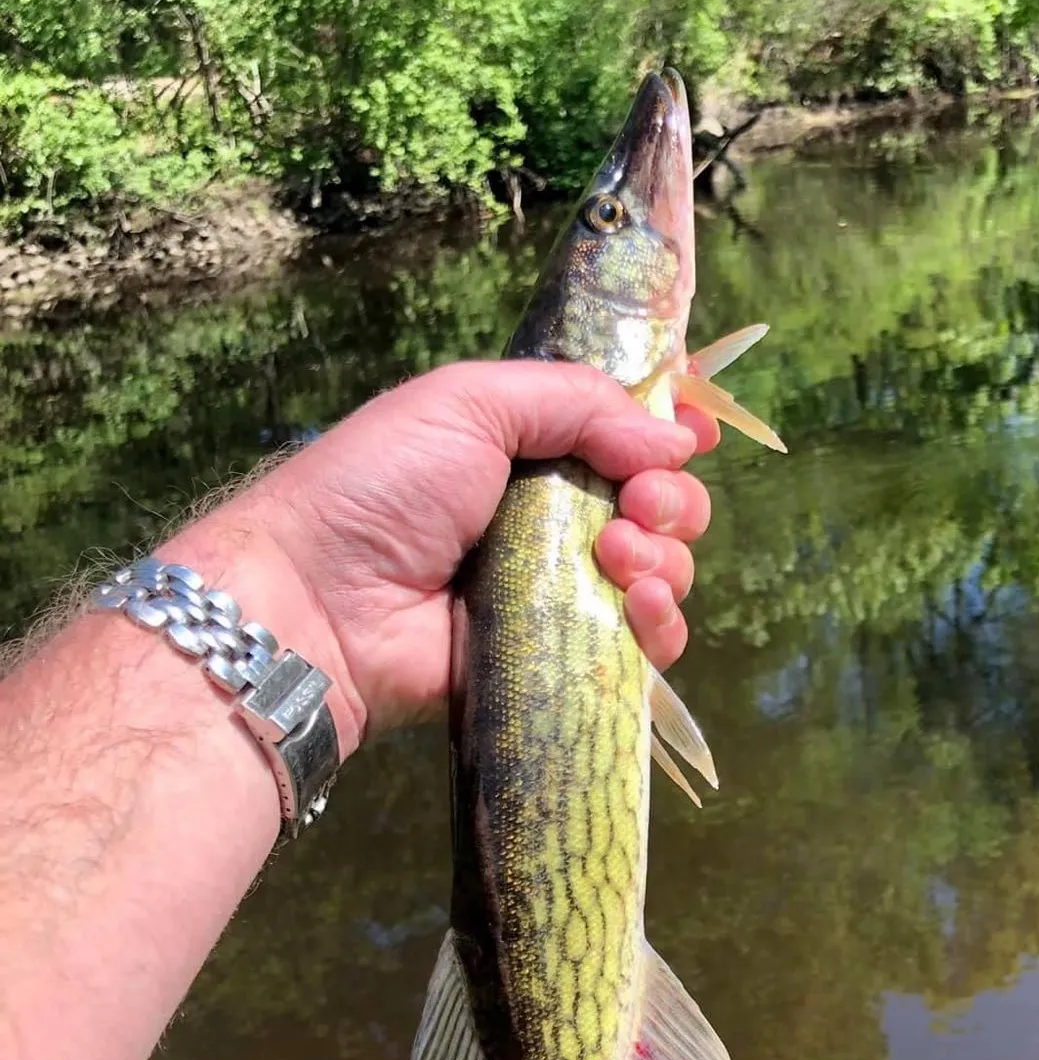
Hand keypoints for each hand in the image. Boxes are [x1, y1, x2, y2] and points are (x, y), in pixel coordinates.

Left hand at [165, 361, 716, 752]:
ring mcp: (562, 591)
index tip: (700, 433)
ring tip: (617, 556)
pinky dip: (662, 623)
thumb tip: (675, 435)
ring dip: (664, 557)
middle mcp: (555, 518)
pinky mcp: (562, 657)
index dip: (671, 433)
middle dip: (670, 498)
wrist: (318, 602)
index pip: (626, 435)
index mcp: (532, 449)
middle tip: (637, 504)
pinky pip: (643, 645)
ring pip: (662, 572)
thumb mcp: (471, 402)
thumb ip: (578, 401)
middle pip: (659, 504)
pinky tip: (640, 606)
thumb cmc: (382, 486)